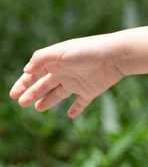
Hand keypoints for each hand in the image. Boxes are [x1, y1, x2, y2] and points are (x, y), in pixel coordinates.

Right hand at [9, 35, 126, 118]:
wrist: (114, 56)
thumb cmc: (86, 51)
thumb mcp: (59, 52)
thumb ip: (40, 59)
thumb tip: (26, 70)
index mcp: (55, 62)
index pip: (35, 74)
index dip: (23, 84)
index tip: (13, 94)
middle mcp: (65, 73)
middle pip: (44, 85)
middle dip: (32, 93)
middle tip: (21, 102)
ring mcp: (77, 83)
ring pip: (59, 94)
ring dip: (48, 101)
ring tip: (38, 108)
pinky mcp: (91, 91)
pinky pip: (82, 102)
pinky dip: (76, 109)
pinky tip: (71, 115)